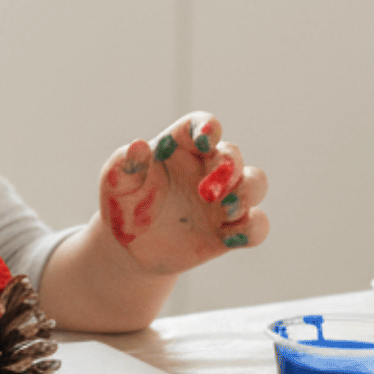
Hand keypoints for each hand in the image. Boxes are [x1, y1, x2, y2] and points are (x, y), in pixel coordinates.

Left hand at [97, 111, 268, 274]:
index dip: (208, 128)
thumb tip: (138, 146)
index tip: (205, 137)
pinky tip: (232, 236)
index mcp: (181, 147)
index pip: (201, 126)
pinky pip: (256, 227)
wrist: (129, 247)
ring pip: (255, 184)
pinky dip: (254, 229)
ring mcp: (222, 200)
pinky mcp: (229, 232)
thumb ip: (126, 164)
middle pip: (233, 154)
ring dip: (248, 192)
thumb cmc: (123, 203)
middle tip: (209, 189)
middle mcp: (207, 169)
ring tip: (226, 208)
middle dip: (229, 166)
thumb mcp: (116, 182)